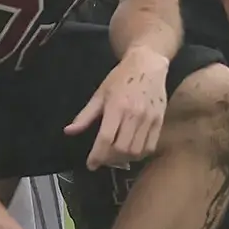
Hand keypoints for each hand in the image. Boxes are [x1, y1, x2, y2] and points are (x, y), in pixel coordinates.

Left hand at [66, 48, 171, 168]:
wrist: (148, 64)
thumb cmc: (121, 78)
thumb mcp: (100, 94)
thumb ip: (85, 115)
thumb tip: (69, 132)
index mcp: (116, 107)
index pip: (106, 139)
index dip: (97, 156)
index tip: (90, 164)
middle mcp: (134, 114)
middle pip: (121, 149)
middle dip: (109, 159)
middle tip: (102, 158)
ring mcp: (149, 118)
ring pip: (136, 151)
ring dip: (124, 159)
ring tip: (116, 156)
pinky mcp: (160, 120)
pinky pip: (150, 146)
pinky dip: (140, 154)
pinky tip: (131, 151)